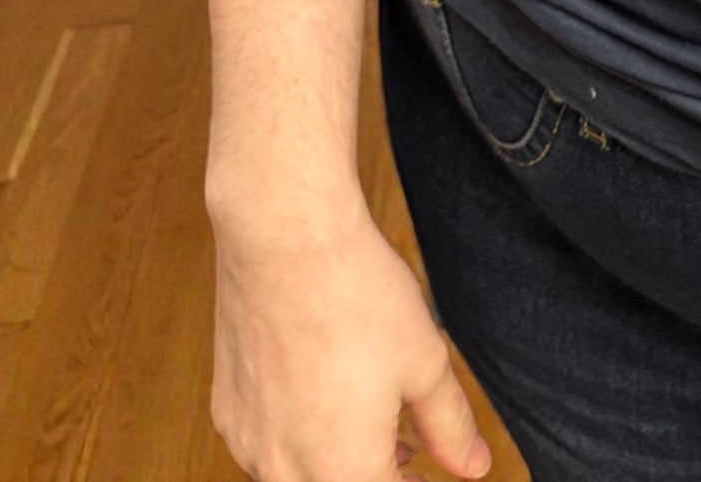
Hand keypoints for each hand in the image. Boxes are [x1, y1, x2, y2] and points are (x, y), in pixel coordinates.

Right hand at [209, 186, 491, 481]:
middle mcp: (286, 472)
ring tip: (374, 421)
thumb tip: (473, 467)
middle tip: (409, 452)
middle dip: (377, 478)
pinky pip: (267, 448)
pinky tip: (326, 395)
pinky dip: (301, 439)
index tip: (430, 472)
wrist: (286, 242)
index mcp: (343, 471)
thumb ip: (450, 425)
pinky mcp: (226, 413)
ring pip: (298, 478)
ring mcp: (249, 444)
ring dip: (337, 465)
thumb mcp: (426, 362)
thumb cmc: (359, 298)